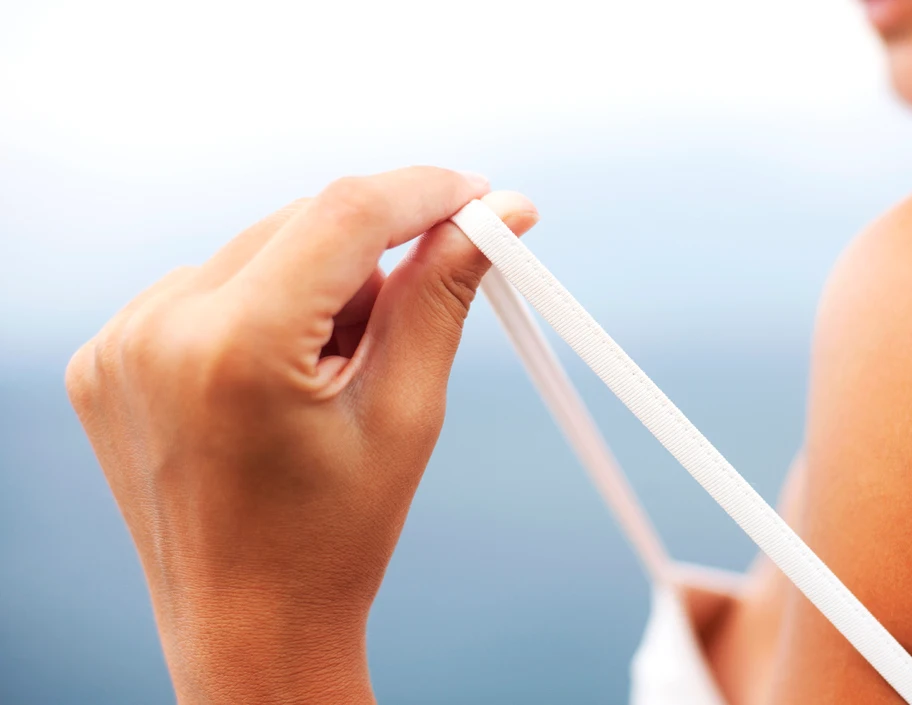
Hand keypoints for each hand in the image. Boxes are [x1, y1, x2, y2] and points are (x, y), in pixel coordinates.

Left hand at [65, 167, 538, 703]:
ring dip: (319, 281)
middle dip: (377, 248)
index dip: (424, 192)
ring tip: (339, 372)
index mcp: (238, 350)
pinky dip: (264, 305)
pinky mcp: (107, 355)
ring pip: (257, 249)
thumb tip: (498, 213)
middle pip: (301, 223)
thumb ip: (443, 296)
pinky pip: (209, 286)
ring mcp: (121, 342)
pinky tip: (284, 376)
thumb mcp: (407, 411)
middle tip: (429, 293)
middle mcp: (161, 331)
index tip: (477, 195)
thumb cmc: (336, 535)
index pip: (346, 213)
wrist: (248, 623)